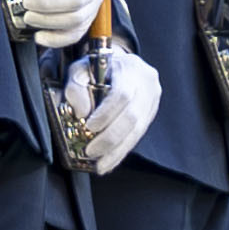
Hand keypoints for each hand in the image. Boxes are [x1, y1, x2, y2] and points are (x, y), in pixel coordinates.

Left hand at [55, 36, 162, 175]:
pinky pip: (138, 136)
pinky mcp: (151, 114)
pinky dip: (122, 151)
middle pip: (132, 116)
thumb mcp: (80, 70)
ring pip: (137, 130)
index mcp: (130, 68)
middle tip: (90, 151)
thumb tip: (82, 113)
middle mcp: (147, 83)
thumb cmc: (97, 68)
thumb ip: (75, 88)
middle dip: (110, 138)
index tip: (89, 127)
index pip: (122, 94)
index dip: (106, 114)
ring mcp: (153, 100)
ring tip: (99, 164)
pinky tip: (109, 162)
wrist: (118, 65)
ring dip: (117, 150)